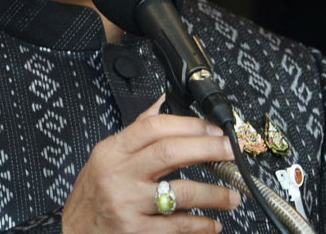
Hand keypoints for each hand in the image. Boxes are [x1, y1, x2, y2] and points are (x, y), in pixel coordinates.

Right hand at [63, 97, 240, 233]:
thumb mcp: (104, 158)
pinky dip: (202, 225)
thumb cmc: (92, 196)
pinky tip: (213, 223)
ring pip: (181, 193)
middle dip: (207, 149)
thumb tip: (161, 104)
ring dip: (214, 194)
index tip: (213, 129)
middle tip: (231, 151)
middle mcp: (119, 177)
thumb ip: (136, 132)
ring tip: (233, 195)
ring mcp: (128, 205)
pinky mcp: (136, 232)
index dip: (189, 124)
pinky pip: (178, 226)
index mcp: (112, 152)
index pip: (153, 127)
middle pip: (170, 153)